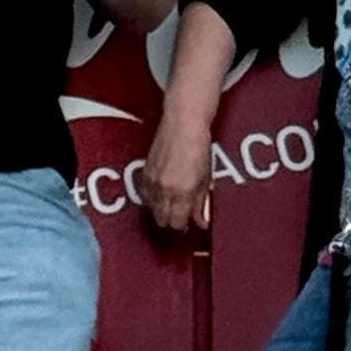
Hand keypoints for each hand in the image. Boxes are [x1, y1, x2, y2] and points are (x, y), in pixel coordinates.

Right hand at [143, 102, 214, 231]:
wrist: (182, 124)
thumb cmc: (198, 147)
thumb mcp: (205, 179)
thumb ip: (201, 203)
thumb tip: (201, 222)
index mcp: (182, 192)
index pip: (177, 223)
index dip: (183, 226)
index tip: (189, 223)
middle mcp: (165, 189)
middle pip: (162, 220)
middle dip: (172, 221)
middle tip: (182, 216)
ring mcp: (152, 182)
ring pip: (152, 209)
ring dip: (162, 210)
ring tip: (173, 203)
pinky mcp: (145, 173)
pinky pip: (145, 196)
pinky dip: (153, 199)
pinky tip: (162, 193)